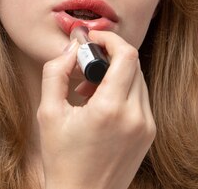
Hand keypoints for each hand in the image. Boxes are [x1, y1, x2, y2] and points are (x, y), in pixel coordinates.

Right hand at [37, 30, 155, 188]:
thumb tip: (71, 48)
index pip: (127, 55)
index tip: (93, 38)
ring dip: (116, 73)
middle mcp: (136, 116)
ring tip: (88, 89)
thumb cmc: (62, 159)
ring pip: (138, 80)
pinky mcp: (149, 134)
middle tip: (84, 65)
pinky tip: (100, 104)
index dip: (110, 39)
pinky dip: (122, 91)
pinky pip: (140, 98)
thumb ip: (55, 72)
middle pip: (134, 64)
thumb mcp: (48, 113)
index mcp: (111, 109)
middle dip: (110, 56)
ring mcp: (147, 127)